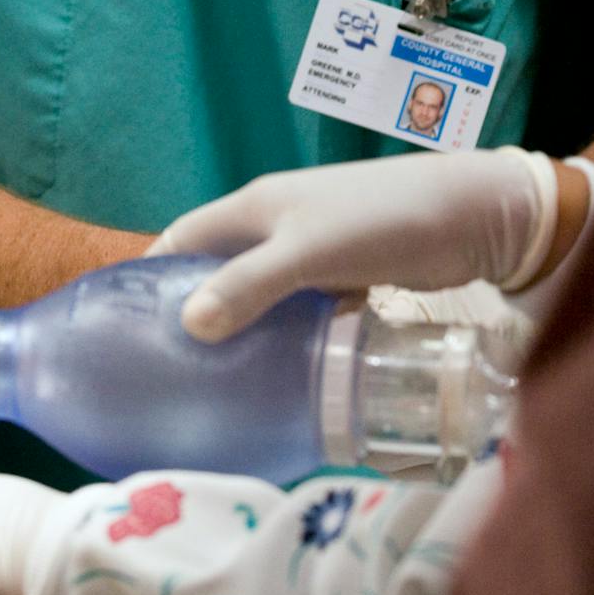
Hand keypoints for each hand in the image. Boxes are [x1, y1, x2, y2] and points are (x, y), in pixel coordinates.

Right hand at [152, 149, 560, 341]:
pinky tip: (277, 378)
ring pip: (258, 293)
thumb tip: (188, 324)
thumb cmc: (381, 220)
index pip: (183, 239)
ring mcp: (312, 249)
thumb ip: (250, 285)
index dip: (151, 276)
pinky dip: (283, 337)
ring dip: (240, 330)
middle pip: (217, 268)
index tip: (123, 330)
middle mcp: (275, 224)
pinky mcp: (344, 275)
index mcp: (255, 207)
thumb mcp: (309, 252)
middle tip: (168, 375)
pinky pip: (297, 309)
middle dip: (191, 312)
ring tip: (215, 387)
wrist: (470, 215)